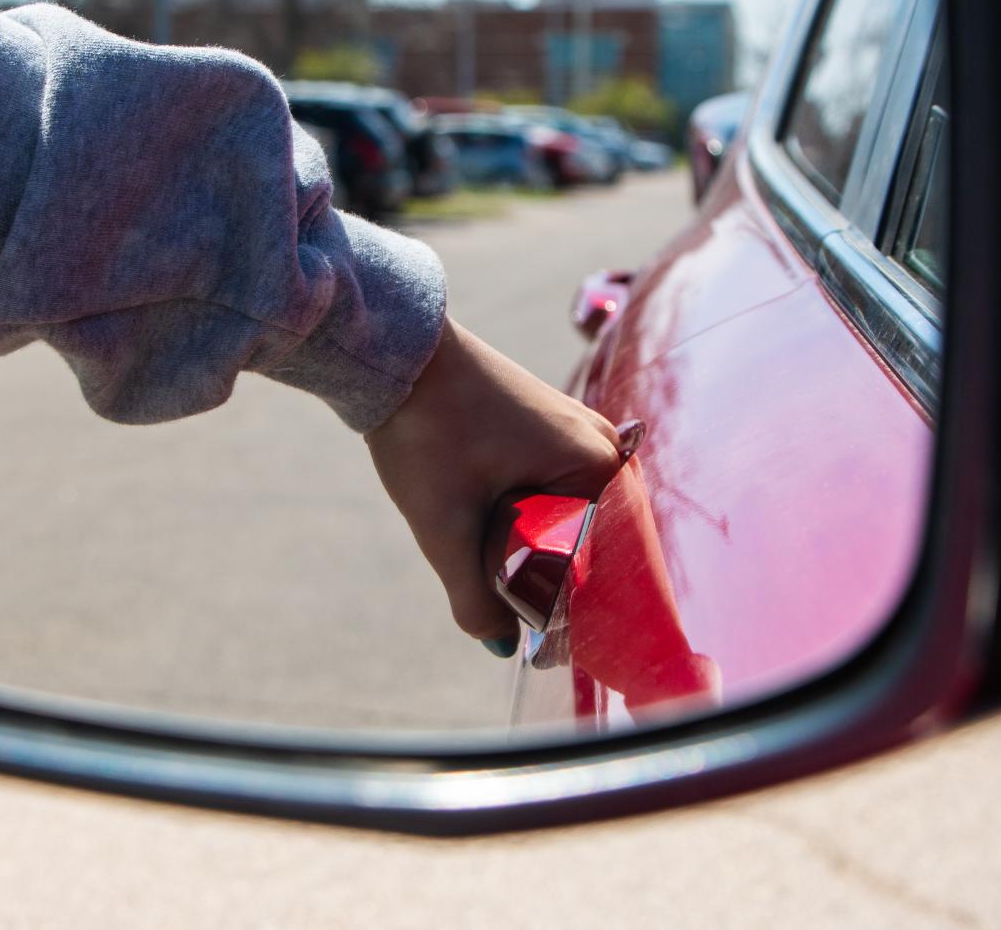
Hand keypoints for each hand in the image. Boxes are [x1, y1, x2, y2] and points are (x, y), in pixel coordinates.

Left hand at [364, 317, 625, 654]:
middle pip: (588, 541)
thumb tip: (499, 648)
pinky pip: (551, 490)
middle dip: (551, 580)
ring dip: (534, 548)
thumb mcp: (446, 527)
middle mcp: (600, 443)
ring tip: (493, 568)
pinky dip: (527, 518)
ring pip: (565, 516)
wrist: (395, 352)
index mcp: (596, 466)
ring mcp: (575, 428)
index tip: (538, 648)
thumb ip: (475, 597)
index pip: (605, 565)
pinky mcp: (546, 424)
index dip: (573, 611)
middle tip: (510, 613)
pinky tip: (490, 531)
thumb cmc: (427, 430)